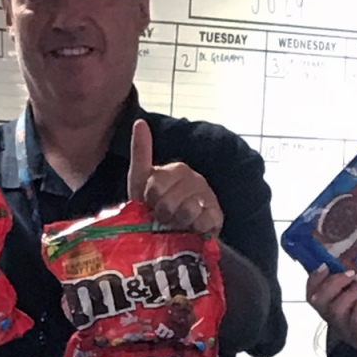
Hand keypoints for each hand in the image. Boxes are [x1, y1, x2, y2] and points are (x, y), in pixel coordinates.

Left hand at [126, 120, 222, 235]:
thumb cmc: (155, 207)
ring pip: (186, 210)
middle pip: (168, 202)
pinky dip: (193, 229)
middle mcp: (194, 179)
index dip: (149, 200)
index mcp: (175, 170)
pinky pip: (202, 221)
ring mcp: (207, 196)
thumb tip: (140, 121)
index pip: (155, 184)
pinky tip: (191, 228)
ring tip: (176, 224)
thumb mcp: (140, 182)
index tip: (149, 204)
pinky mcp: (217, 215)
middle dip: (161, 215)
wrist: (174, 234)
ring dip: (176, 223)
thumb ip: (140, 154)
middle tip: (162, 219)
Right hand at [305, 265, 356, 356]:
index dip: (314, 279)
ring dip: (350, 292)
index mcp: (332, 307)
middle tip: (352, 273)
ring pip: (335, 309)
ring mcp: (346, 330)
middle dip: (333, 282)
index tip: (325, 265)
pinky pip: (355, 321)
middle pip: (318, 300)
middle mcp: (334, 319)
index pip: (311, 294)